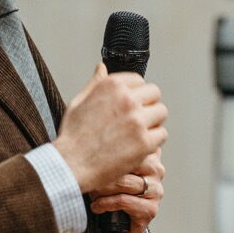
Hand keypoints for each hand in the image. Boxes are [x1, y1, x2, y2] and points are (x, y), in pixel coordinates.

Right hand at [53, 64, 167, 193]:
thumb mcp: (78, 102)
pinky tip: (139, 145)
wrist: (72, 164)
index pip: (139, 80)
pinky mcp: (144, 142)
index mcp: (111, 86)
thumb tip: (101, 68)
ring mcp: (137, 120)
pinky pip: (161, 134)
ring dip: (153, 122)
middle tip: (137, 119)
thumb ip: (95, 83)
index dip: (136, 93)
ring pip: (161, 112)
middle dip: (147, 105)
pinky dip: (153, 140)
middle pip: (154, 94)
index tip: (130, 104)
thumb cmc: (73, 136)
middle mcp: (127, 99)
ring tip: (138, 132)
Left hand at [88, 149, 164, 232]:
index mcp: (148, 152)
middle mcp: (155, 169)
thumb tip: (88, 130)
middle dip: (102, 171)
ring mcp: (155, 189)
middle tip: (87, 176)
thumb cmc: (109, 187)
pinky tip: (97, 206)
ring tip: (91, 192)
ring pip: (124, 182)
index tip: (89, 156)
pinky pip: (125, 201)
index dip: (107, 151)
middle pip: (126, 163)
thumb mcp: (108, 161)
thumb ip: (106, 146)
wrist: (116, 223)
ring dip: (102, 189)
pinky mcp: (150, 209)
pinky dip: (106, 203)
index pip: (129, 144)